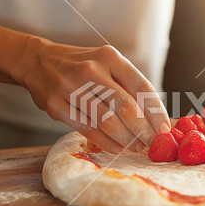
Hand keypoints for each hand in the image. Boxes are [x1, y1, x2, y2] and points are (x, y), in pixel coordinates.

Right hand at [20, 39, 169, 153]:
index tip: (165, 129)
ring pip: (107, 122)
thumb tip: (154, 117)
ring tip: (137, 147)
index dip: (156, 112)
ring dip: (127, 140)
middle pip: (126, 108)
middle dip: (144, 131)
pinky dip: (107, 143)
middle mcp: (91, 70)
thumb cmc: (83, 65)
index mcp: (109, 57)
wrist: (39, 62)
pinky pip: (88, 130)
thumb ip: (128, 85)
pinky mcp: (57, 105)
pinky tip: (118, 148)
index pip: (141, 87)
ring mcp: (71, 88)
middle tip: (153, 143)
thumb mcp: (107, 63)